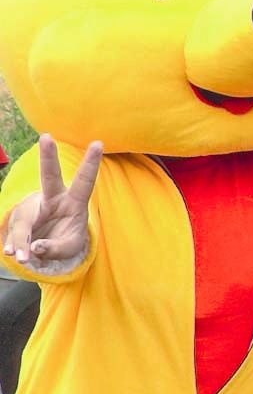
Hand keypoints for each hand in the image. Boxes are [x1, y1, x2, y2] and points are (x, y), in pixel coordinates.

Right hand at [3, 135, 102, 266]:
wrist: (47, 244)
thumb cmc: (66, 239)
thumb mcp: (70, 248)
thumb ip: (56, 249)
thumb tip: (34, 248)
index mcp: (74, 202)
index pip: (84, 182)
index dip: (91, 164)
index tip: (98, 143)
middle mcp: (53, 199)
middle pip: (50, 176)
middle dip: (49, 157)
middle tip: (46, 137)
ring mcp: (34, 207)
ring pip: (25, 220)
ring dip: (22, 240)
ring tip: (22, 257)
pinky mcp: (19, 220)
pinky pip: (15, 235)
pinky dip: (15, 248)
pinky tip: (13, 253)